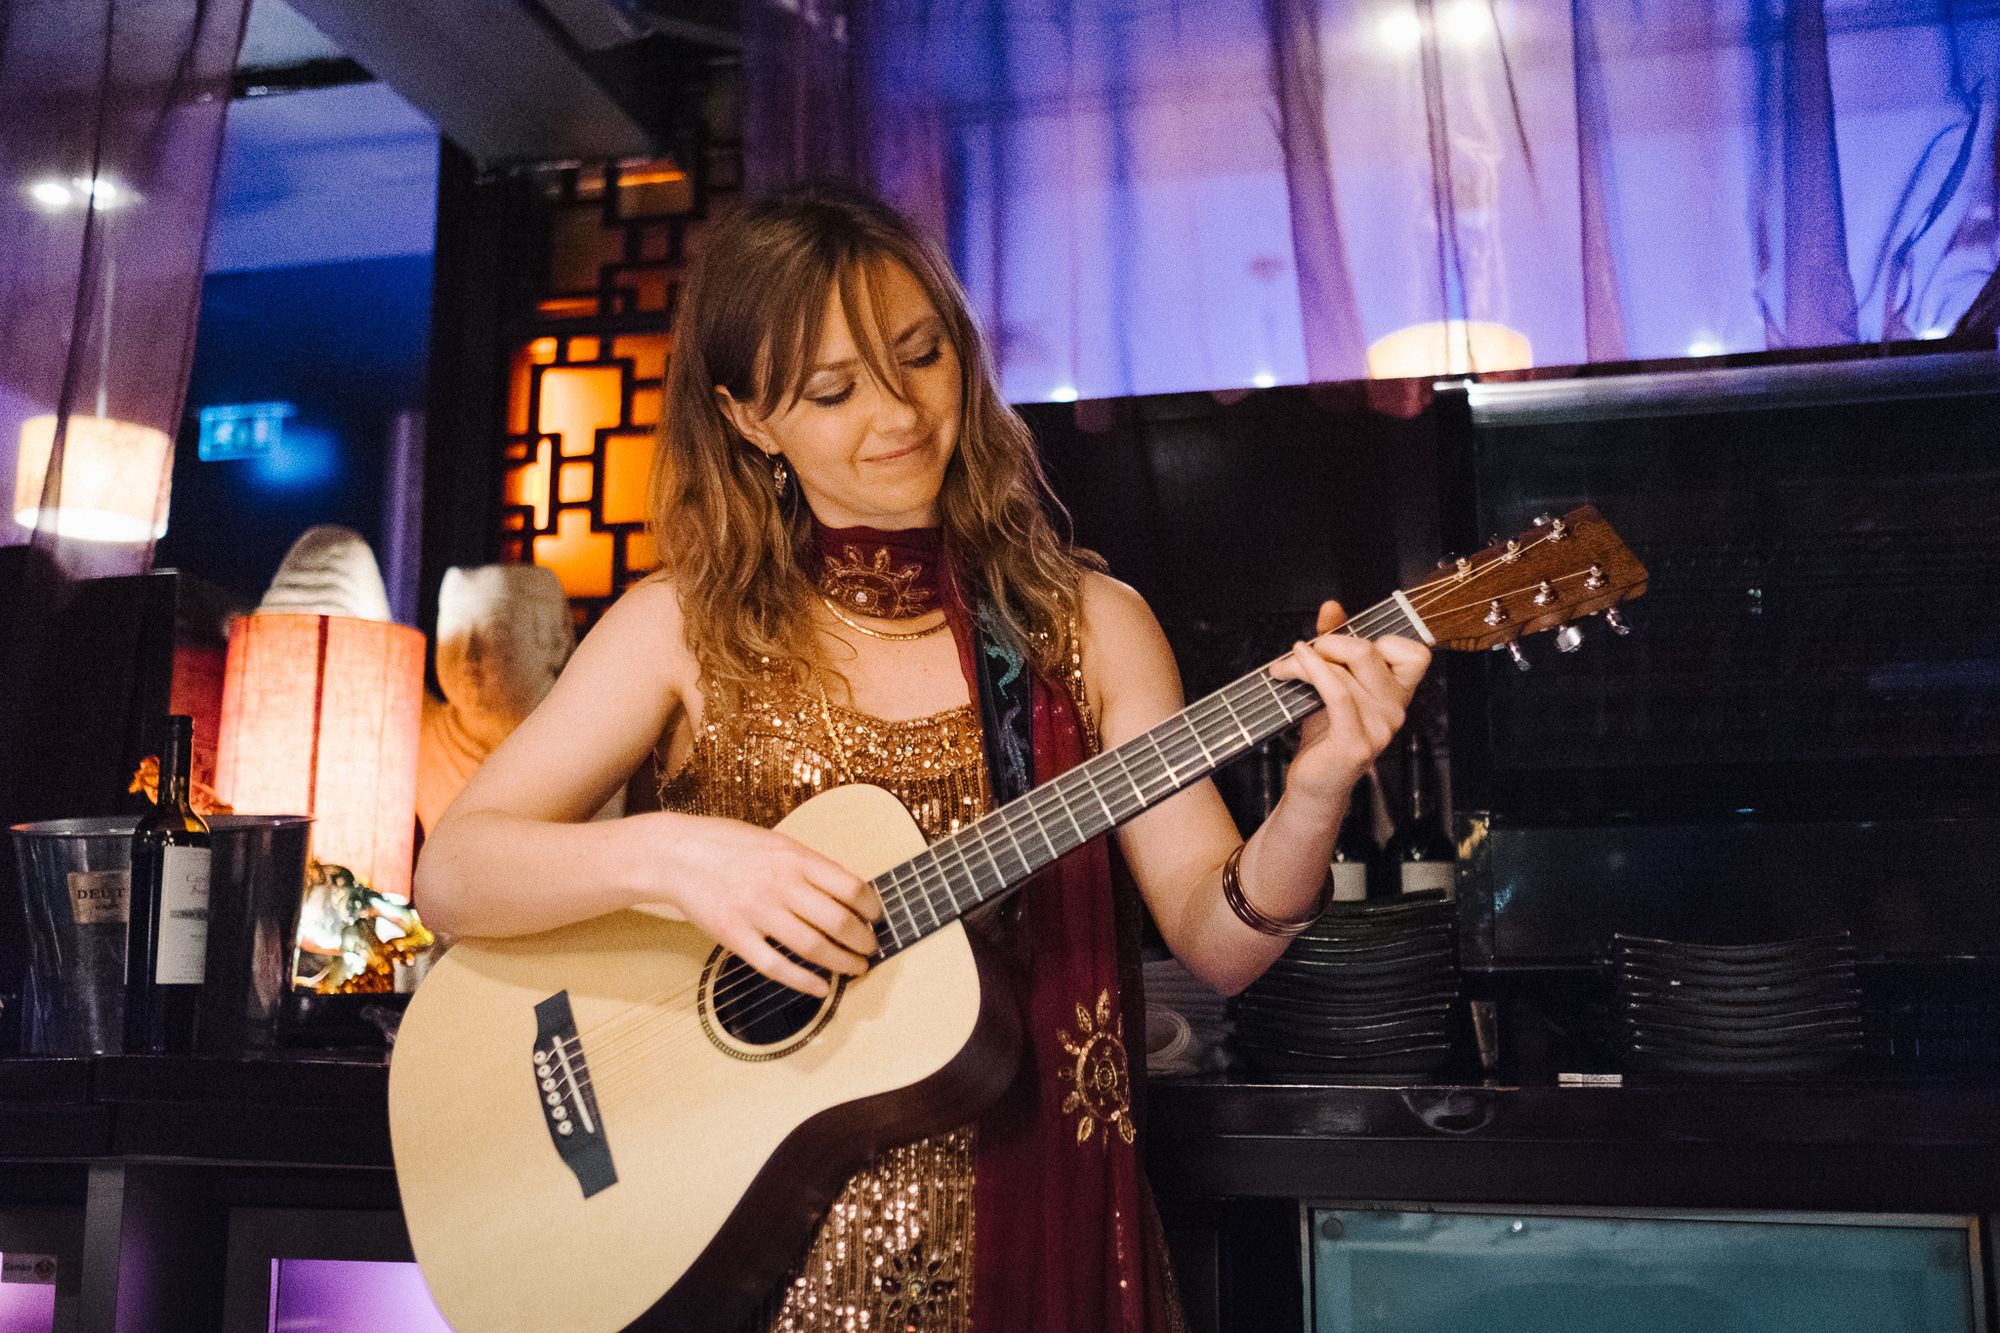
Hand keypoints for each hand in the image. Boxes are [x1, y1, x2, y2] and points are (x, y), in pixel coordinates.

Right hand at [640, 813, 882, 996]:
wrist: (677, 853)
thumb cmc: (729, 845)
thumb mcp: (777, 842)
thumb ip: (809, 865)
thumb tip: (848, 891)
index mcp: (795, 858)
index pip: (850, 887)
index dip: (871, 907)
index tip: (876, 917)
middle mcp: (780, 884)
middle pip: (838, 921)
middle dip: (863, 941)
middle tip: (871, 948)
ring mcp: (757, 912)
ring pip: (813, 947)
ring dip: (842, 962)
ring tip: (856, 968)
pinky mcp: (734, 935)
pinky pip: (776, 966)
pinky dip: (803, 981)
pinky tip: (821, 988)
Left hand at [1271, 600, 1430, 807]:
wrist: (1314, 784)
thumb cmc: (1324, 733)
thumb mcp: (1333, 683)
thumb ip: (1336, 643)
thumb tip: (1332, 606)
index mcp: (1399, 694)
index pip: (1415, 652)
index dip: (1378, 639)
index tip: (1341, 646)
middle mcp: (1397, 710)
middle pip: (1367, 651)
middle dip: (1327, 643)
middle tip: (1300, 652)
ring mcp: (1380, 728)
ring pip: (1343, 669)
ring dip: (1304, 661)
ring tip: (1282, 667)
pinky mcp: (1356, 742)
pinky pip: (1337, 692)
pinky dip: (1312, 670)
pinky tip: (1293, 664)